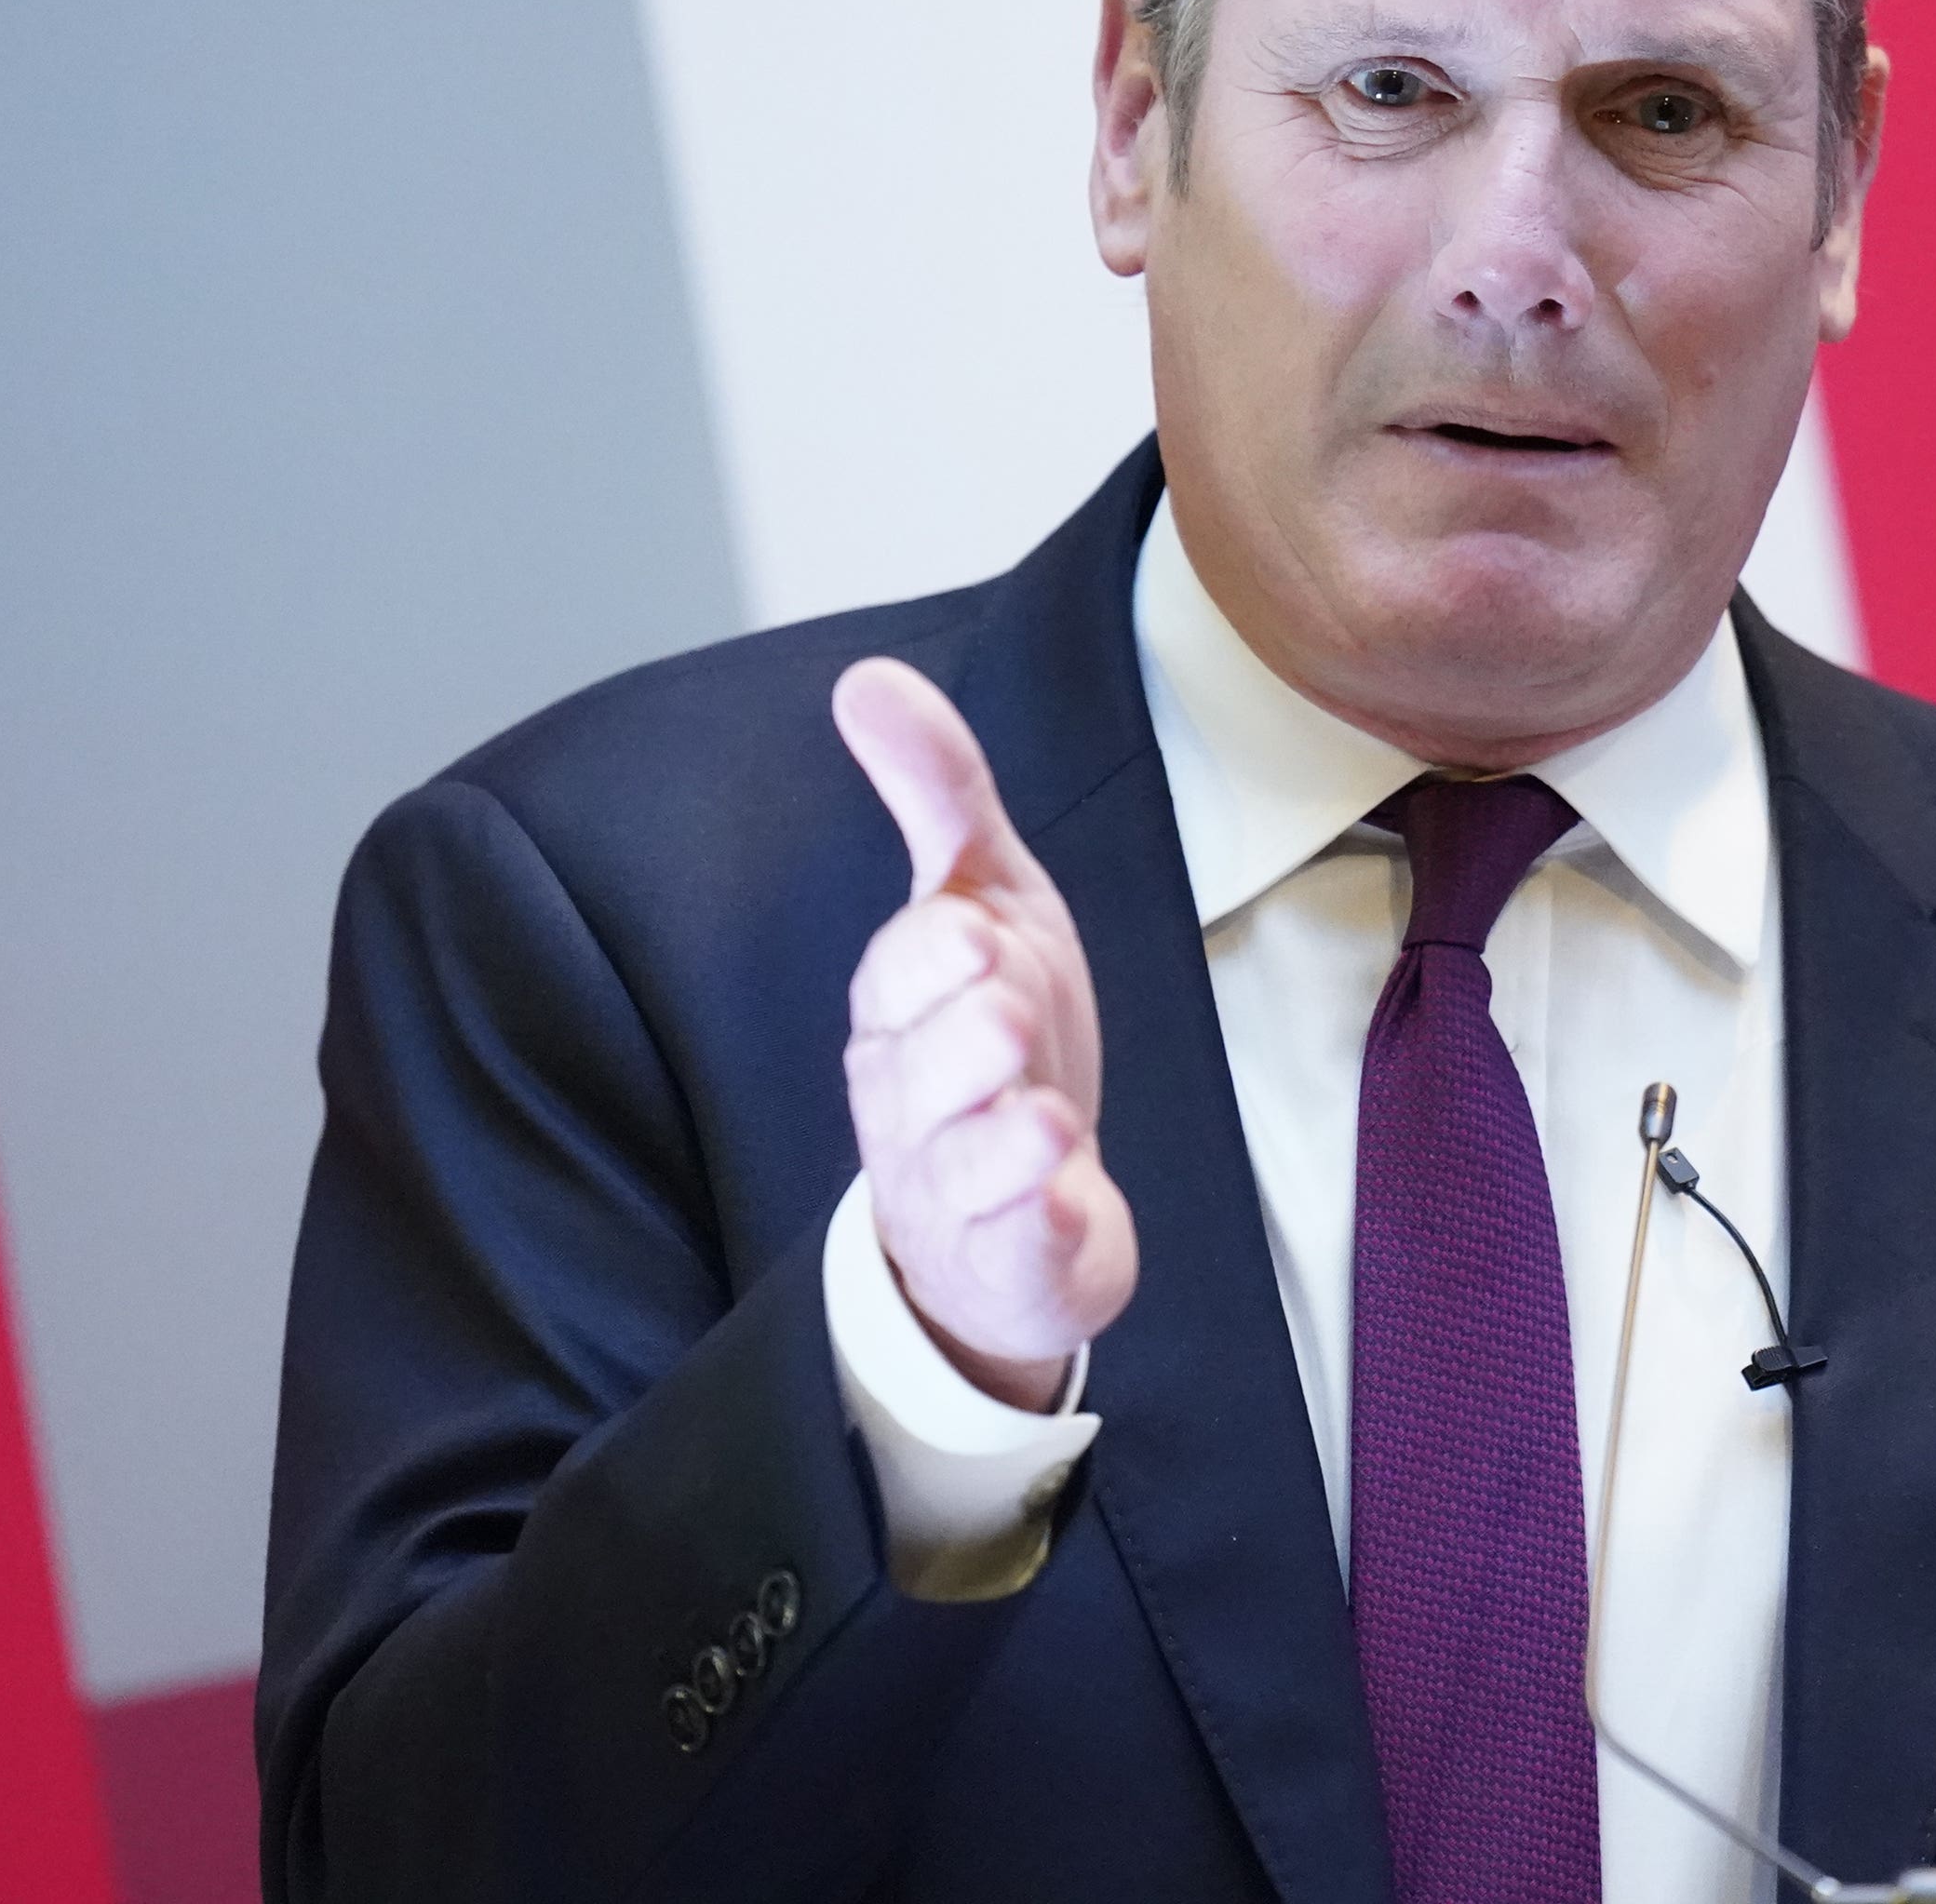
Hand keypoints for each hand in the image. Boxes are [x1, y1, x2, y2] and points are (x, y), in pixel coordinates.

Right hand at [833, 658, 1138, 1409]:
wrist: (1014, 1204)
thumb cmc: (993, 1035)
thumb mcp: (983, 898)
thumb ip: (936, 794)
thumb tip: (865, 677)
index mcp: (900, 1008)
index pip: (899, 973)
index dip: (937, 953)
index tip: (977, 927)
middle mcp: (910, 1099)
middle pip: (928, 1066)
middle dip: (973, 1039)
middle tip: (1009, 1013)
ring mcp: (956, 1187)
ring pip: (969, 1160)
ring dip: (1013, 1135)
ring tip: (1050, 1117)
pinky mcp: (1011, 1257)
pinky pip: (1019, 1242)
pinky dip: (1044, 1218)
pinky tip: (1070, 1198)